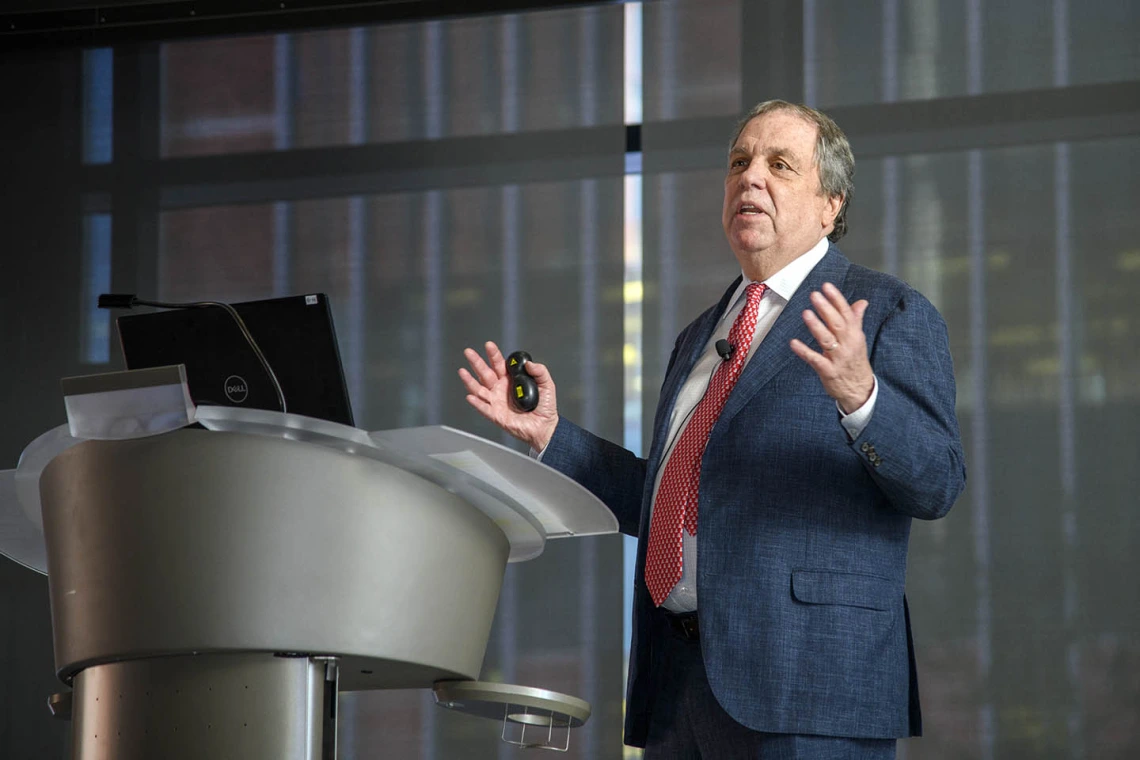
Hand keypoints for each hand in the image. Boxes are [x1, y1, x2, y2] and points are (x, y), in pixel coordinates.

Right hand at [459, 341, 559, 451]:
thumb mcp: (547, 384)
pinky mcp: (496, 415)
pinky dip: (477, 403)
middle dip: (476, 362)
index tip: (489, 345)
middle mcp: (500, 389)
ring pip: (480, 389)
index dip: (493, 354)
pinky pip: (484, 408)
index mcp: (510, 380)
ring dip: (470, 381)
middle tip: (469, 352)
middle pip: (485, 373)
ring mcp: (496, 401)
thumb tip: (529, 363)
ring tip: (462, 371)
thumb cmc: (545, 407)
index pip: (499, 364)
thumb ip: (540, 371)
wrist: (544, 426)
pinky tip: (470, 396)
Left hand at [789, 282, 873, 413]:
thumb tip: (861, 302)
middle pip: (837, 324)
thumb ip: (856, 320)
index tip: (826, 286)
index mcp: (855, 335)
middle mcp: (848, 344)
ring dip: (816, 326)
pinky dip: (804, 351)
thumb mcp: (858, 340)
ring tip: (806, 313)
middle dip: (826, 308)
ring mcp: (838, 358)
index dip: (836, 299)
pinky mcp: (828, 371)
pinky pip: (815, 360)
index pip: (847, 313)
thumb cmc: (855, 361)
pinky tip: (793, 342)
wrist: (860, 390)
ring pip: (827, 340)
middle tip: (814, 295)